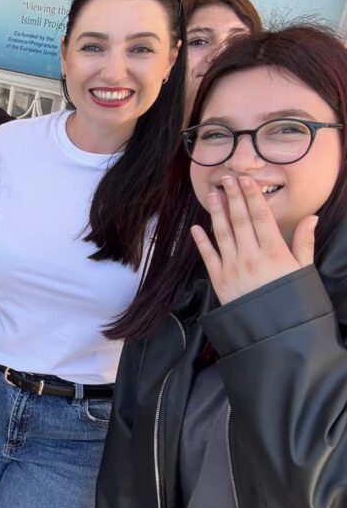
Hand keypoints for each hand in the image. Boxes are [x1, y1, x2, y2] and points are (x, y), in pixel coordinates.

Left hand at [191, 175, 315, 304]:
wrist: (274, 329)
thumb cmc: (292, 299)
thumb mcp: (303, 270)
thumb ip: (304, 243)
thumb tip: (312, 217)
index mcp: (274, 252)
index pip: (261, 217)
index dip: (252, 197)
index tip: (247, 180)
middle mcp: (251, 257)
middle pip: (240, 220)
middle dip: (233, 197)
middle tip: (227, 178)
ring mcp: (232, 268)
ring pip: (222, 234)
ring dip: (216, 213)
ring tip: (213, 195)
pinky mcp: (219, 280)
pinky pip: (208, 257)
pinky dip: (201, 241)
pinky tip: (195, 227)